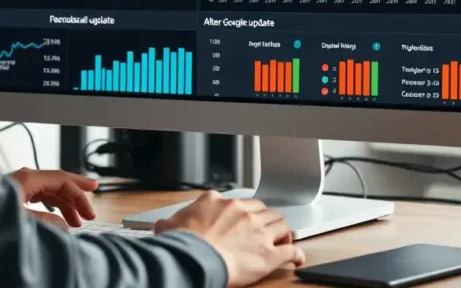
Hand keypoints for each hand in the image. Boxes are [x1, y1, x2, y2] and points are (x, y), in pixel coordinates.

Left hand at [10, 168, 98, 227]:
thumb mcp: (20, 220)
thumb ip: (44, 221)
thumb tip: (63, 224)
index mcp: (28, 179)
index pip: (63, 181)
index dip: (79, 196)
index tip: (89, 213)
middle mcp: (26, 177)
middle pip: (58, 181)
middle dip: (77, 193)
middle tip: (93, 202)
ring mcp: (20, 183)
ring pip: (49, 189)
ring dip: (65, 203)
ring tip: (76, 222)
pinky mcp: (15, 192)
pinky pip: (40, 194)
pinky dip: (52, 204)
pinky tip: (58, 214)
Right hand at [154, 191, 304, 287]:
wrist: (193, 257)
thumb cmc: (183, 243)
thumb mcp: (170, 225)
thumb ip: (171, 222)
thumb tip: (162, 225)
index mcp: (221, 203)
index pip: (241, 201)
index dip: (246, 211)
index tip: (246, 217)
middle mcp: (243, 213)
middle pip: (265, 211)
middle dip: (267, 219)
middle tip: (267, 229)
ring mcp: (258, 232)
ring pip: (281, 225)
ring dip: (283, 232)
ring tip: (283, 240)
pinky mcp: (268, 253)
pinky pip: (290, 251)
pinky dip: (296, 254)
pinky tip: (297, 258)